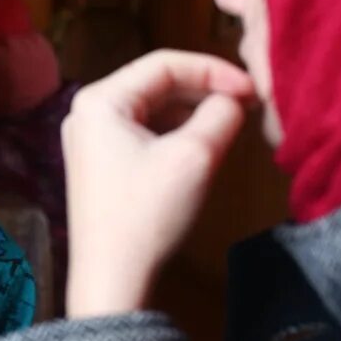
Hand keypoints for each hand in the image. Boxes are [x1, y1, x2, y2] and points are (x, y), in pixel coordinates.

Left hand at [61, 50, 254, 318]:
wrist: (113, 277)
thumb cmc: (149, 212)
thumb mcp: (195, 157)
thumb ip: (221, 115)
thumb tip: (234, 100)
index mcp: (99, 100)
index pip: (164, 63)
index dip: (213, 70)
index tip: (253, 88)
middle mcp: (87, 111)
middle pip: (156, 84)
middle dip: (204, 91)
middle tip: (248, 104)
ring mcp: (90, 138)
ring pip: (152, 108)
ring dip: (192, 112)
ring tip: (233, 122)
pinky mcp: (100, 162)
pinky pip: (143, 132)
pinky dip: (175, 132)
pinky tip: (205, 142)